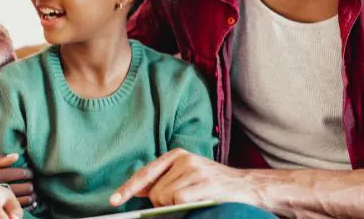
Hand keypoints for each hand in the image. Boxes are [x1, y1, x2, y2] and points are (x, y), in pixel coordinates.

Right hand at [0, 154, 34, 217]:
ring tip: (34, 195)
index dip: (25, 172)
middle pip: (18, 188)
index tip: (31, 173)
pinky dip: (21, 208)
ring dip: (28, 198)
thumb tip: (16, 155)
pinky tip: (28, 205)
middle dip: (29, 186)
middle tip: (34, 184)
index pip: (14, 173)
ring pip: (16, 201)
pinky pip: (10, 210)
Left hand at [110, 149, 260, 207]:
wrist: (248, 187)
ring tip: (194, 201)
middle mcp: (183, 159)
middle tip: (183, 203)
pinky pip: (178, 200)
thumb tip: (137, 191)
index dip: (128, 188)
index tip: (114, 201)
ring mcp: (194, 169)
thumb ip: (163, 181)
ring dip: (175, 207)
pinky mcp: (203, 181)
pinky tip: (198, 202)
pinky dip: (183, 207)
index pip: (146, 173)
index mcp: (176, 155)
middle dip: (162, 204)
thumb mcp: (187, 177)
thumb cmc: (214, 186)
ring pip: (165, 197)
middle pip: (155, 191)